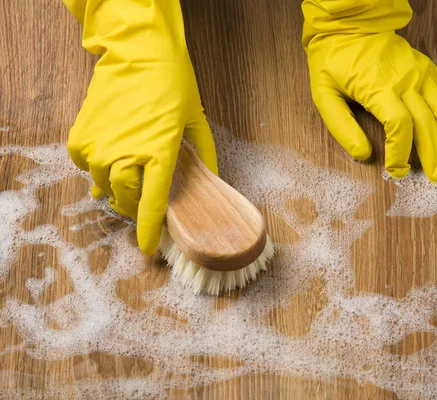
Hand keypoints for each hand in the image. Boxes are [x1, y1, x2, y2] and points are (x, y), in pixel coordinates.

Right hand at [64, 0, 217, 254]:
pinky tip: (114, 153)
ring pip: (106, 186)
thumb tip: (212, 180)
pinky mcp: (80, 139)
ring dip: (118, 186)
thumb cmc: (172, 86)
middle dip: (136, 206)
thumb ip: (205, 156)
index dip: (150, 231)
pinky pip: (89, 167)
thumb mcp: (196, 122)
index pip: (153, 206)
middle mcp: (124, 156)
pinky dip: (101, 167)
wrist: (137, 54)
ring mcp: (98, 148)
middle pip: (126, 200)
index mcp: (158, 154)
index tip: (148, 250)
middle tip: (145, 199)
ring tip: (130, 173)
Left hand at [303, 1, 436, 183]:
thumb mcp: (324, 93)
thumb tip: (362, 155)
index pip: (399, 126)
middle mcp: (405, 80)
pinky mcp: (427, 69)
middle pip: (426, 123)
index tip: (396, 171)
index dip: (400, 153)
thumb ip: (341, 126)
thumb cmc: (333, 61)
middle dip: (434, 154)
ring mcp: (420, 73)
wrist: (349, 24)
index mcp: (378, 88)